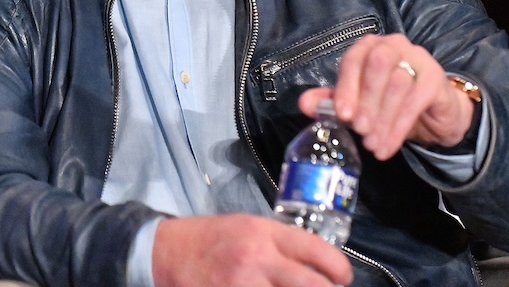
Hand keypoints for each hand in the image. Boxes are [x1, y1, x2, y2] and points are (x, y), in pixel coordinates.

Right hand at [152, 214, 352, 286]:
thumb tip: (315, 263)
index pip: (317, 251)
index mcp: (264, 233)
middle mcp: (257, 258)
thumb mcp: (247, 227)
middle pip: (313, 285)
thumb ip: (280, 243)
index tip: (342, 277)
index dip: (339, 269)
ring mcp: (242, 285)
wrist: (165, 252)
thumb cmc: (210, 238)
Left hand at [298, 34, 474, 160]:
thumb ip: (331, 100)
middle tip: (360, 130)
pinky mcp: (435, 77)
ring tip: (372, 144)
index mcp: (368, 47)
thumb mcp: (358, 102)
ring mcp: (417, 57)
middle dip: (366, 100)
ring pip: (398, 83)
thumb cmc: (388, 102)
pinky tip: (388, 146)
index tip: (342, 115)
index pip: (353, 60)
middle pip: (377, 65)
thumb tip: (304, 103)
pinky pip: (416, 101)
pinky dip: (399, 127)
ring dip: (383, 118)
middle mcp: (392, 45)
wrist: (431, 114)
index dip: (346, 87)